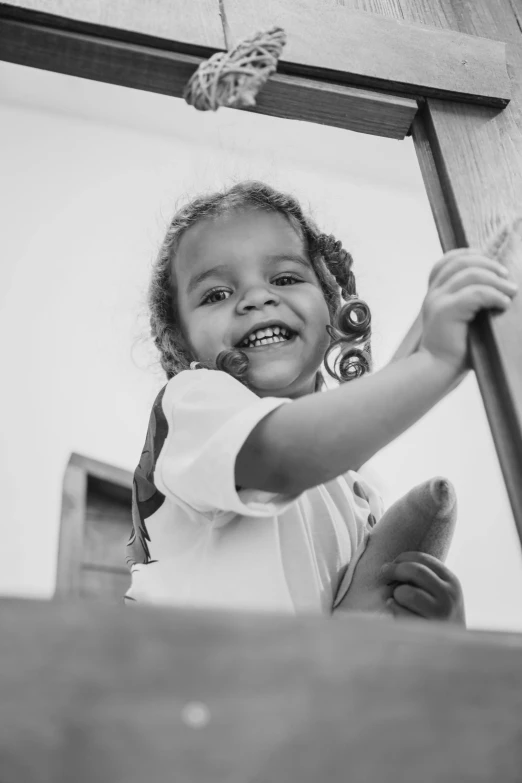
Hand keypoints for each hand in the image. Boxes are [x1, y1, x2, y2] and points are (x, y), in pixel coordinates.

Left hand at [380, 552, 465, 624]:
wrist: (454, 648)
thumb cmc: (437, 614)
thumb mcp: (439, 592)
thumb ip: (422, 577)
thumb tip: (390, 565)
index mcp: (451, 581)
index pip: (423, 559)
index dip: (402, 558)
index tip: (393, 563)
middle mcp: (449, 595)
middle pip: (415, 571)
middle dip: (394, 569)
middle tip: (383, 573)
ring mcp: (440, 614)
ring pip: (406, 592)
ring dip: (396, 593)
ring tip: (397, 599)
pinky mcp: (426, 630)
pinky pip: (400, 612)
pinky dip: (393, 608)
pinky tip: (396, 611)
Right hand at [420, 249, 517, 372]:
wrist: (436, 370)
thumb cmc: (453, 350)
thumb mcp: (460, 320)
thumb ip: (470, 303)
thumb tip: (499, 289)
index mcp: (434, 293)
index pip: (447, 261)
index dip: (471, 255)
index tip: (493, 264)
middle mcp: (433, 293)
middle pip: (461, 262)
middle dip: (489, 265)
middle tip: (507, 277)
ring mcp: (437, 301)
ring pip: (470, 274)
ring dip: (495, 279)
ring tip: (511, 291)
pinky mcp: (446, 311)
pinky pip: (475, 293)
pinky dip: (494, 295)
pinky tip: (504, 304)